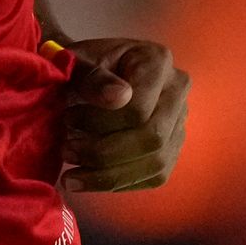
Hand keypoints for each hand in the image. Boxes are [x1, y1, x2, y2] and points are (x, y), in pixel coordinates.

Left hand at [58, 33, 187, 193]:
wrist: (87, 76)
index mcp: (157, 61)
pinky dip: (119, 183)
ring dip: (109, 176)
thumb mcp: (76, 63)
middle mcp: (177, 90)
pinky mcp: (172, 146)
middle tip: (66, 152)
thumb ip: (92, 77)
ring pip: (156, 163)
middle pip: (152, 137)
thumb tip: (119, 98)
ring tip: (72, 175)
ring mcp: (179, 120)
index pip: (138, 108)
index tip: (67, 119)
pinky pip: (154, 176)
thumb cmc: (79, 67)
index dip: (99, 122)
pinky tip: (89, 178)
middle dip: (104, 153)